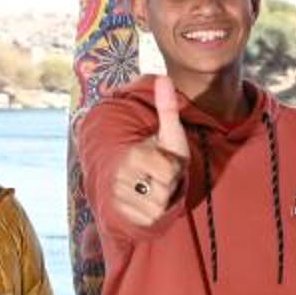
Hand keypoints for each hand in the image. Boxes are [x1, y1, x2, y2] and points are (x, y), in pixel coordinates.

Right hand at [108, 75, 188, 229]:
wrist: (142, 179)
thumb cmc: (161, 154)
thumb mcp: (169, 133)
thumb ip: (168, 107)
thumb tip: (165, 76)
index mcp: (132, 154)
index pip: (169, 171)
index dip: (175, 167)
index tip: (167, 161)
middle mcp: (121, 176)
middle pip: (164, 189)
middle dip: (170, 184)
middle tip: (162, 176)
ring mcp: (120, 198)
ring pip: (158, 205)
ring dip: (163, 199)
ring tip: (156, 187)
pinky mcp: (123, 216)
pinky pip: (151, 218)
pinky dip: (155, 212)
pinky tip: (150, 202)